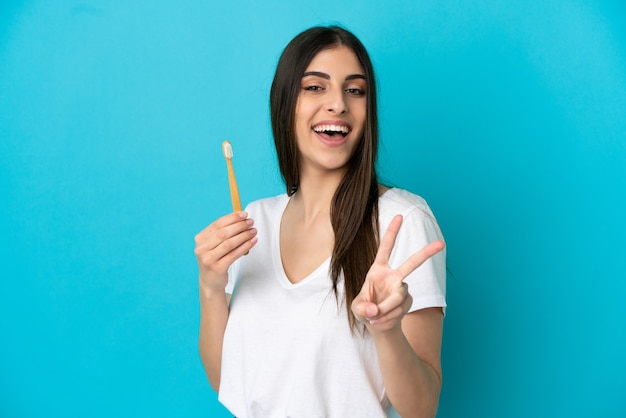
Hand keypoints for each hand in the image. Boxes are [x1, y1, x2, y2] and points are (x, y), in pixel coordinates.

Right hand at [194, 211, 256, 292]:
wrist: (210, 281)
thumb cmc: (216, 258)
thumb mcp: (215, 244)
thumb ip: (223, 232)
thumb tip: (241, 217)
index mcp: (200, 239)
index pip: (217, 224)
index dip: (232, 218)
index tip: (244, 214)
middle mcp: (201, 248)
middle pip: (223, 233)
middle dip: (239, 226)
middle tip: (251, 222)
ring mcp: (208, 259)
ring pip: (229, 243)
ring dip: (244, 235)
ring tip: (253, 231)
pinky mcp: (217, 268)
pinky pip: (234, 254)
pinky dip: (245, 247)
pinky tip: (252, 241)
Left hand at [351, 214, 444, 333]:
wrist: (377, 323)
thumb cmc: (365, 310)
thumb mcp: (357, 308)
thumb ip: (362, 307)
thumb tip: (374, 310)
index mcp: (378, 270)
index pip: (386, 248)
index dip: (392, 232)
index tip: (400, 216)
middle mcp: (393, 276)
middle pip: (412, 263)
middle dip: (427, 253)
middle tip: (442, 244)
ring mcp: (402, 288)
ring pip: (399, 295)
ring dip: (386, 308)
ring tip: (375, 317)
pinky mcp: (408, 301)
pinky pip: (401, 308)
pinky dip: (389, 317)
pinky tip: (382, 320)